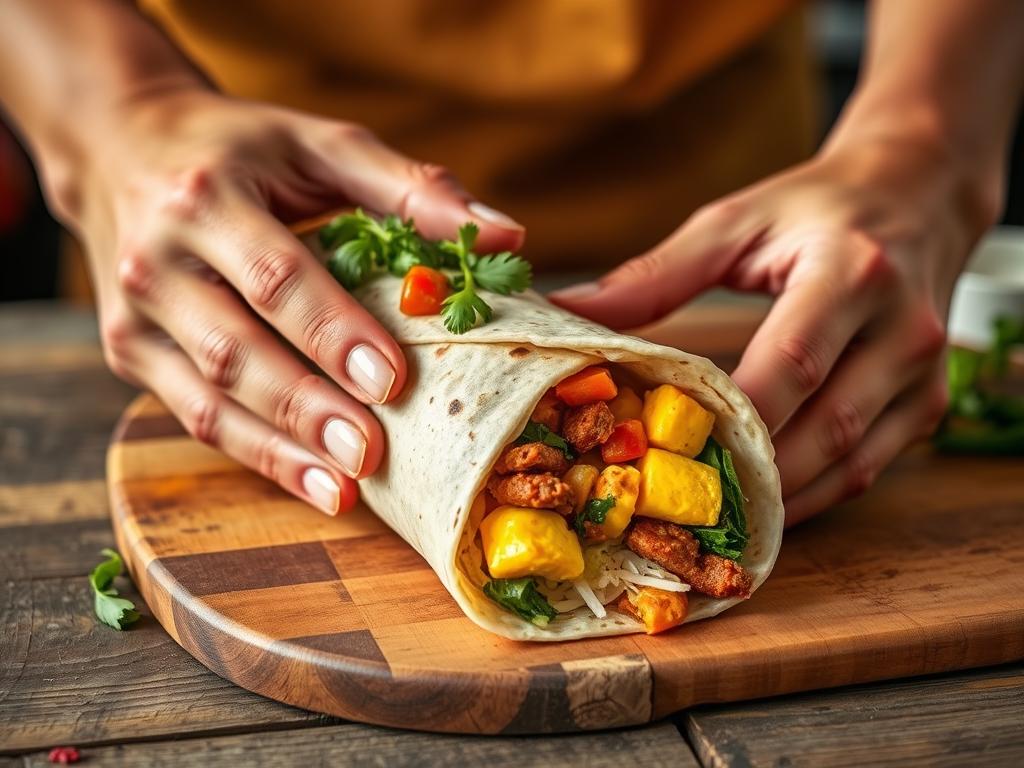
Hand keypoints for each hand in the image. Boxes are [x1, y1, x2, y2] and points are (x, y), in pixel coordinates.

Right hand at [58, 87, 523, 514]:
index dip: (334, 333)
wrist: (120, 148)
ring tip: (345, 488)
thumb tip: (506, 237)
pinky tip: (312, 481)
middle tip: (371, 453)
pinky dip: (256, 453)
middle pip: (234, 350)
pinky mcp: (130, 351)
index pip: (275, 278)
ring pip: (207, 399)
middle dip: (307, 408)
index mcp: (207, 198)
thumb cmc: (242, 150)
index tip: (392, 380)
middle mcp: (157, 260)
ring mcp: (135, 314)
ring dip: (279, 450)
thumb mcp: (320, 144)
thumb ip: (409, 187)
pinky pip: (194, 414)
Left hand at [551, 136, 997, 524]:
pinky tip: (761, 505)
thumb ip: (653, 276)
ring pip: (851, 464)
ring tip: (711, 521)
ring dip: (781, 501)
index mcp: (852, 272)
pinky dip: (812, 495)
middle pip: (827, 427)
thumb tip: (567, 311)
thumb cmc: (815, 210)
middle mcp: (903, 328)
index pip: (791, 363)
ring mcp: (924, 374)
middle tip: (678, 507)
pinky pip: (867, 469)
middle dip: (752, 476)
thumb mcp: (733, 224)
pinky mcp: (927, 404)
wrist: (915, 195)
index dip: (733, 418)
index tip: (664, 453)